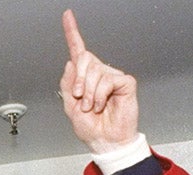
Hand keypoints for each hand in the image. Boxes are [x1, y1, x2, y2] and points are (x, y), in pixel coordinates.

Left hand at [58, 9, 138, 153]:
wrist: (106, 142)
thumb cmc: (92, 128)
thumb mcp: (70, 107)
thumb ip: (68, 84)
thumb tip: (71, 62)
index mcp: (85, 78)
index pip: (78, 52)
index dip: (72, 33)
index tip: (67, 16)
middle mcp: (99, 74)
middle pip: (84, 59)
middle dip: (79, 81)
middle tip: (81, 99)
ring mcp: (112, 77)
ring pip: (95, 71)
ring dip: (89, 93)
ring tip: (94, 107)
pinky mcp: (125, 83)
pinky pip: (107, 80)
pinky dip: (101, 95)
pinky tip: (103, 104)